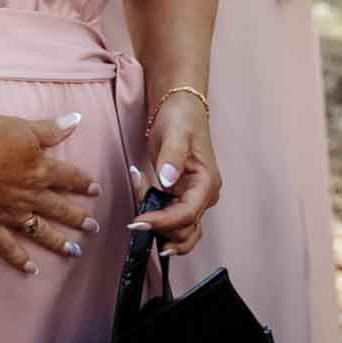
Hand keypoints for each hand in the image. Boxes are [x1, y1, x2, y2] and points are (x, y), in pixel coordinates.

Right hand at [0, 112, 101, 273]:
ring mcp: (12, 214)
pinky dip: (19, 259)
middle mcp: (31, 196)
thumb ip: (51, 129)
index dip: (83, 183)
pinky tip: (31, 270)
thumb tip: (76, 119)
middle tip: (94, 228)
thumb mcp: (25, 128)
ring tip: (74, 252)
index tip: (96, 191)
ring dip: (58, 242)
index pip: (69, 178)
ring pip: (41, 231)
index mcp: (41, 171)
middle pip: (60, 209)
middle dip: (78, 218)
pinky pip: (8, 246)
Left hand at [130, 94, 220, 253]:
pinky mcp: (181, 199)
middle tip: (135, 218)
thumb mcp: (176, 133)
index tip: (139, 222)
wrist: (179, 109)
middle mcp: (204, 196)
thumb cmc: (181, 118)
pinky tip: (143, 216)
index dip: (164, 222)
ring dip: (161, 232)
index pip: (188, 214)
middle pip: (186, 229)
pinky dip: (159, 224)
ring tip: (139, 220)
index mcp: (207, 183)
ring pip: (182, 233)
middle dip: (160, 228)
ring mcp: (194, 199)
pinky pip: (173, 222)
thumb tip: (167, 181)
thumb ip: (172, 157)